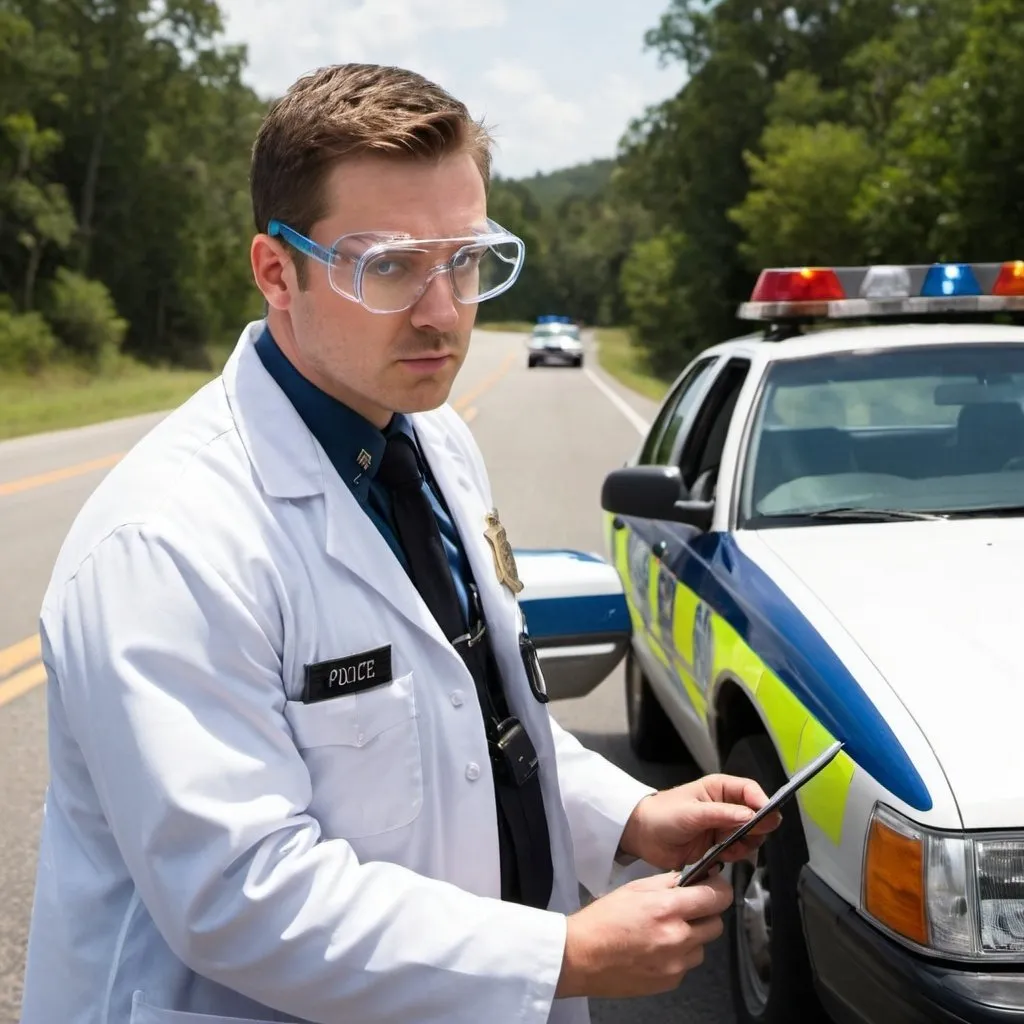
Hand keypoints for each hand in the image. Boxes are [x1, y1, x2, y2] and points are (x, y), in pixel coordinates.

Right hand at [555, 870, 731, 998]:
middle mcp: (677, 937)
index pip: (715, 897)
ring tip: (666, 931)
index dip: (719, 889)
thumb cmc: (602, 920)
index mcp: (667, 908)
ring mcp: (676, 963)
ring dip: (693, 937)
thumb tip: (692, 878)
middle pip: (716, 924)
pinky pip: (687, 965)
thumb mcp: (634, 889)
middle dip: (706, 914)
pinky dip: (679, 955)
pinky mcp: (671, 981)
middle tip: (687, 909)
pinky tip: (656, 949)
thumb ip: (667, 883)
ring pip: (703, 946)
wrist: (581, 956)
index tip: (715, 887)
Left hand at [619, 775, 781, 871]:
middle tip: (748, 836)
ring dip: (746, 844)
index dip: (762, 802)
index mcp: (719, 789)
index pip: (750, 790)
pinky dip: (736, 855)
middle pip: (756, 815)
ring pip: (750, 836)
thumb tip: (752, 816)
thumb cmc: (664, 815)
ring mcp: (723, 827)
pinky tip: (723, 856)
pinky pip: (738, 851)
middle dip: (757, 827)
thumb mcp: (692, 812)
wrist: (642, 836)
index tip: (768, 817)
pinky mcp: (718, 847)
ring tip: (730, 847)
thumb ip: (722, 814)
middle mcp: (726, 806)